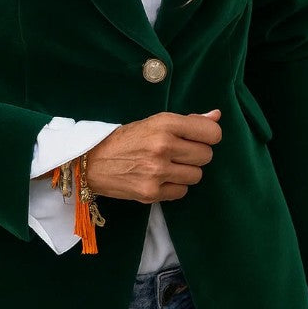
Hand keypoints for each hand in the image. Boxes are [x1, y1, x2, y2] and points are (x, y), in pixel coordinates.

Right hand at [83, 109, 221, 202]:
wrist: (91, 162)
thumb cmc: (125, 140)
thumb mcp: (154, 122)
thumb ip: (187, 121)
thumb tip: (216, 116)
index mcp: (165, 124)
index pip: (211, 132)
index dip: (209, 136)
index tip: (199, 138)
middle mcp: (163, 147)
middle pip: (206, 155)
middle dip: (196, 154)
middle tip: (178, 153)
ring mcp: (157, 172)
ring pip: (196, 175)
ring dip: (186, 172)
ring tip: (168, 166)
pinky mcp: (151, 193)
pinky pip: (182, 191)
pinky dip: (175, 187)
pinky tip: (160, 179)